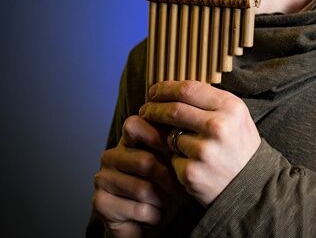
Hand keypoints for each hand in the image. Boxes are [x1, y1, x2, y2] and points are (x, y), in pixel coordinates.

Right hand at [93, 115, 188, 236]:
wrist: (148, 223)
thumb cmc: (164, 188)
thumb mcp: (171, 163)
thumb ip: (171, 146)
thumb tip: (182, 135)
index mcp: (126, 141)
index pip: (135, 125)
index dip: (159, 137)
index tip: (177, 150)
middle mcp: (111, 156)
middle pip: (144, 161)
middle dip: (168, 179)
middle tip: (180, 189)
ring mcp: (102, 178)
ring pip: (142, 188)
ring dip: (163, 201)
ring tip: (170, 204)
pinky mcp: (100, 202)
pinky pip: (138, 209)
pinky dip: (155, 216)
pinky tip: (157, 216)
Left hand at [139, 80, 260, 206]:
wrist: (251, 184)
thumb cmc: (239, 144)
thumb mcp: (235, 115)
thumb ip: (209, 100)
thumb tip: (172, 89)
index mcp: (230, 107)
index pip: (188, 89)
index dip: (166, 88)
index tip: (154, 91)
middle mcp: (218, 126)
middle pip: (173, 109)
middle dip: (154, 108)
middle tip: (145, 110)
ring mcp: (204, 150)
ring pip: (171, 135)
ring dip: (169, 137)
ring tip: (181, 143)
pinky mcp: (192, 172)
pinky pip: (173, 159)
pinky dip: (176, 159)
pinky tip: (191, 163)